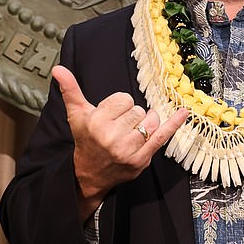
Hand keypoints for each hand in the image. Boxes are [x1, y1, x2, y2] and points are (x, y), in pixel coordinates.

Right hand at [52, 65, 188, 219]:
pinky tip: (184, 113)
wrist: (89, 174)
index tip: (111, 115)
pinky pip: (162, 137)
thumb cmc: (85, 139)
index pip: (124, 99)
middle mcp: (112, 137)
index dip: (119, 105)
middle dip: (130, 115)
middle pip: (137, 110)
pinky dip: (174, 124)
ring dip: (145, 122)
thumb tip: (59, 69)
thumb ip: (70, 89)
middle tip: (118, 127)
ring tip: (132, 130)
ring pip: (149, 121)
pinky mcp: (141, 160)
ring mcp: (128, 150)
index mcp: (97, 123)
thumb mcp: (76, 114)